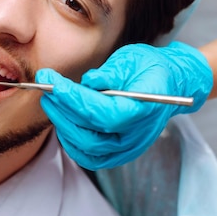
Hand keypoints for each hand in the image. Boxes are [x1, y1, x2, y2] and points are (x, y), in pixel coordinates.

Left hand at [35, 41, 212, 169]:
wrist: (170, 83)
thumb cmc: (151, 68)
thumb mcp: (133, 59)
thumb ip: (111, 73)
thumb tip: (88, 82)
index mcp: (143, 110)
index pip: (103, 112)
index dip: (74, 99)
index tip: (52, 81)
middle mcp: (136, 136)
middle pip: (90, 134)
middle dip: (62, 110)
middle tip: (46, 86)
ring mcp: (128, 148)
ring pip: (87, 148)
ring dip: (63, 124)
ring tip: (51, 99)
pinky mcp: (119, 153)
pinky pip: (90, 157)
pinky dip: (71, 141)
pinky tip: (61, 120)